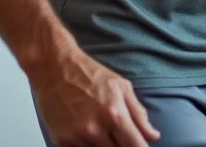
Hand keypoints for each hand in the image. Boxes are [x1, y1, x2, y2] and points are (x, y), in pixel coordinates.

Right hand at [28, 47, 160, 145]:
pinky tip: (87, 134)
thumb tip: (152, 135)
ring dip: (104, 146)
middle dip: (122, 146)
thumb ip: (138, 113)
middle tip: (120, 136)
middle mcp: (94, 129)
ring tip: (103, 131)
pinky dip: (87, 146)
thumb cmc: (88, 73)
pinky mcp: (60, 141)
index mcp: (113, 114)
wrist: (53, 66)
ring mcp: (75, 137)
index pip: (135, 146)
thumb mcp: (121, 86)